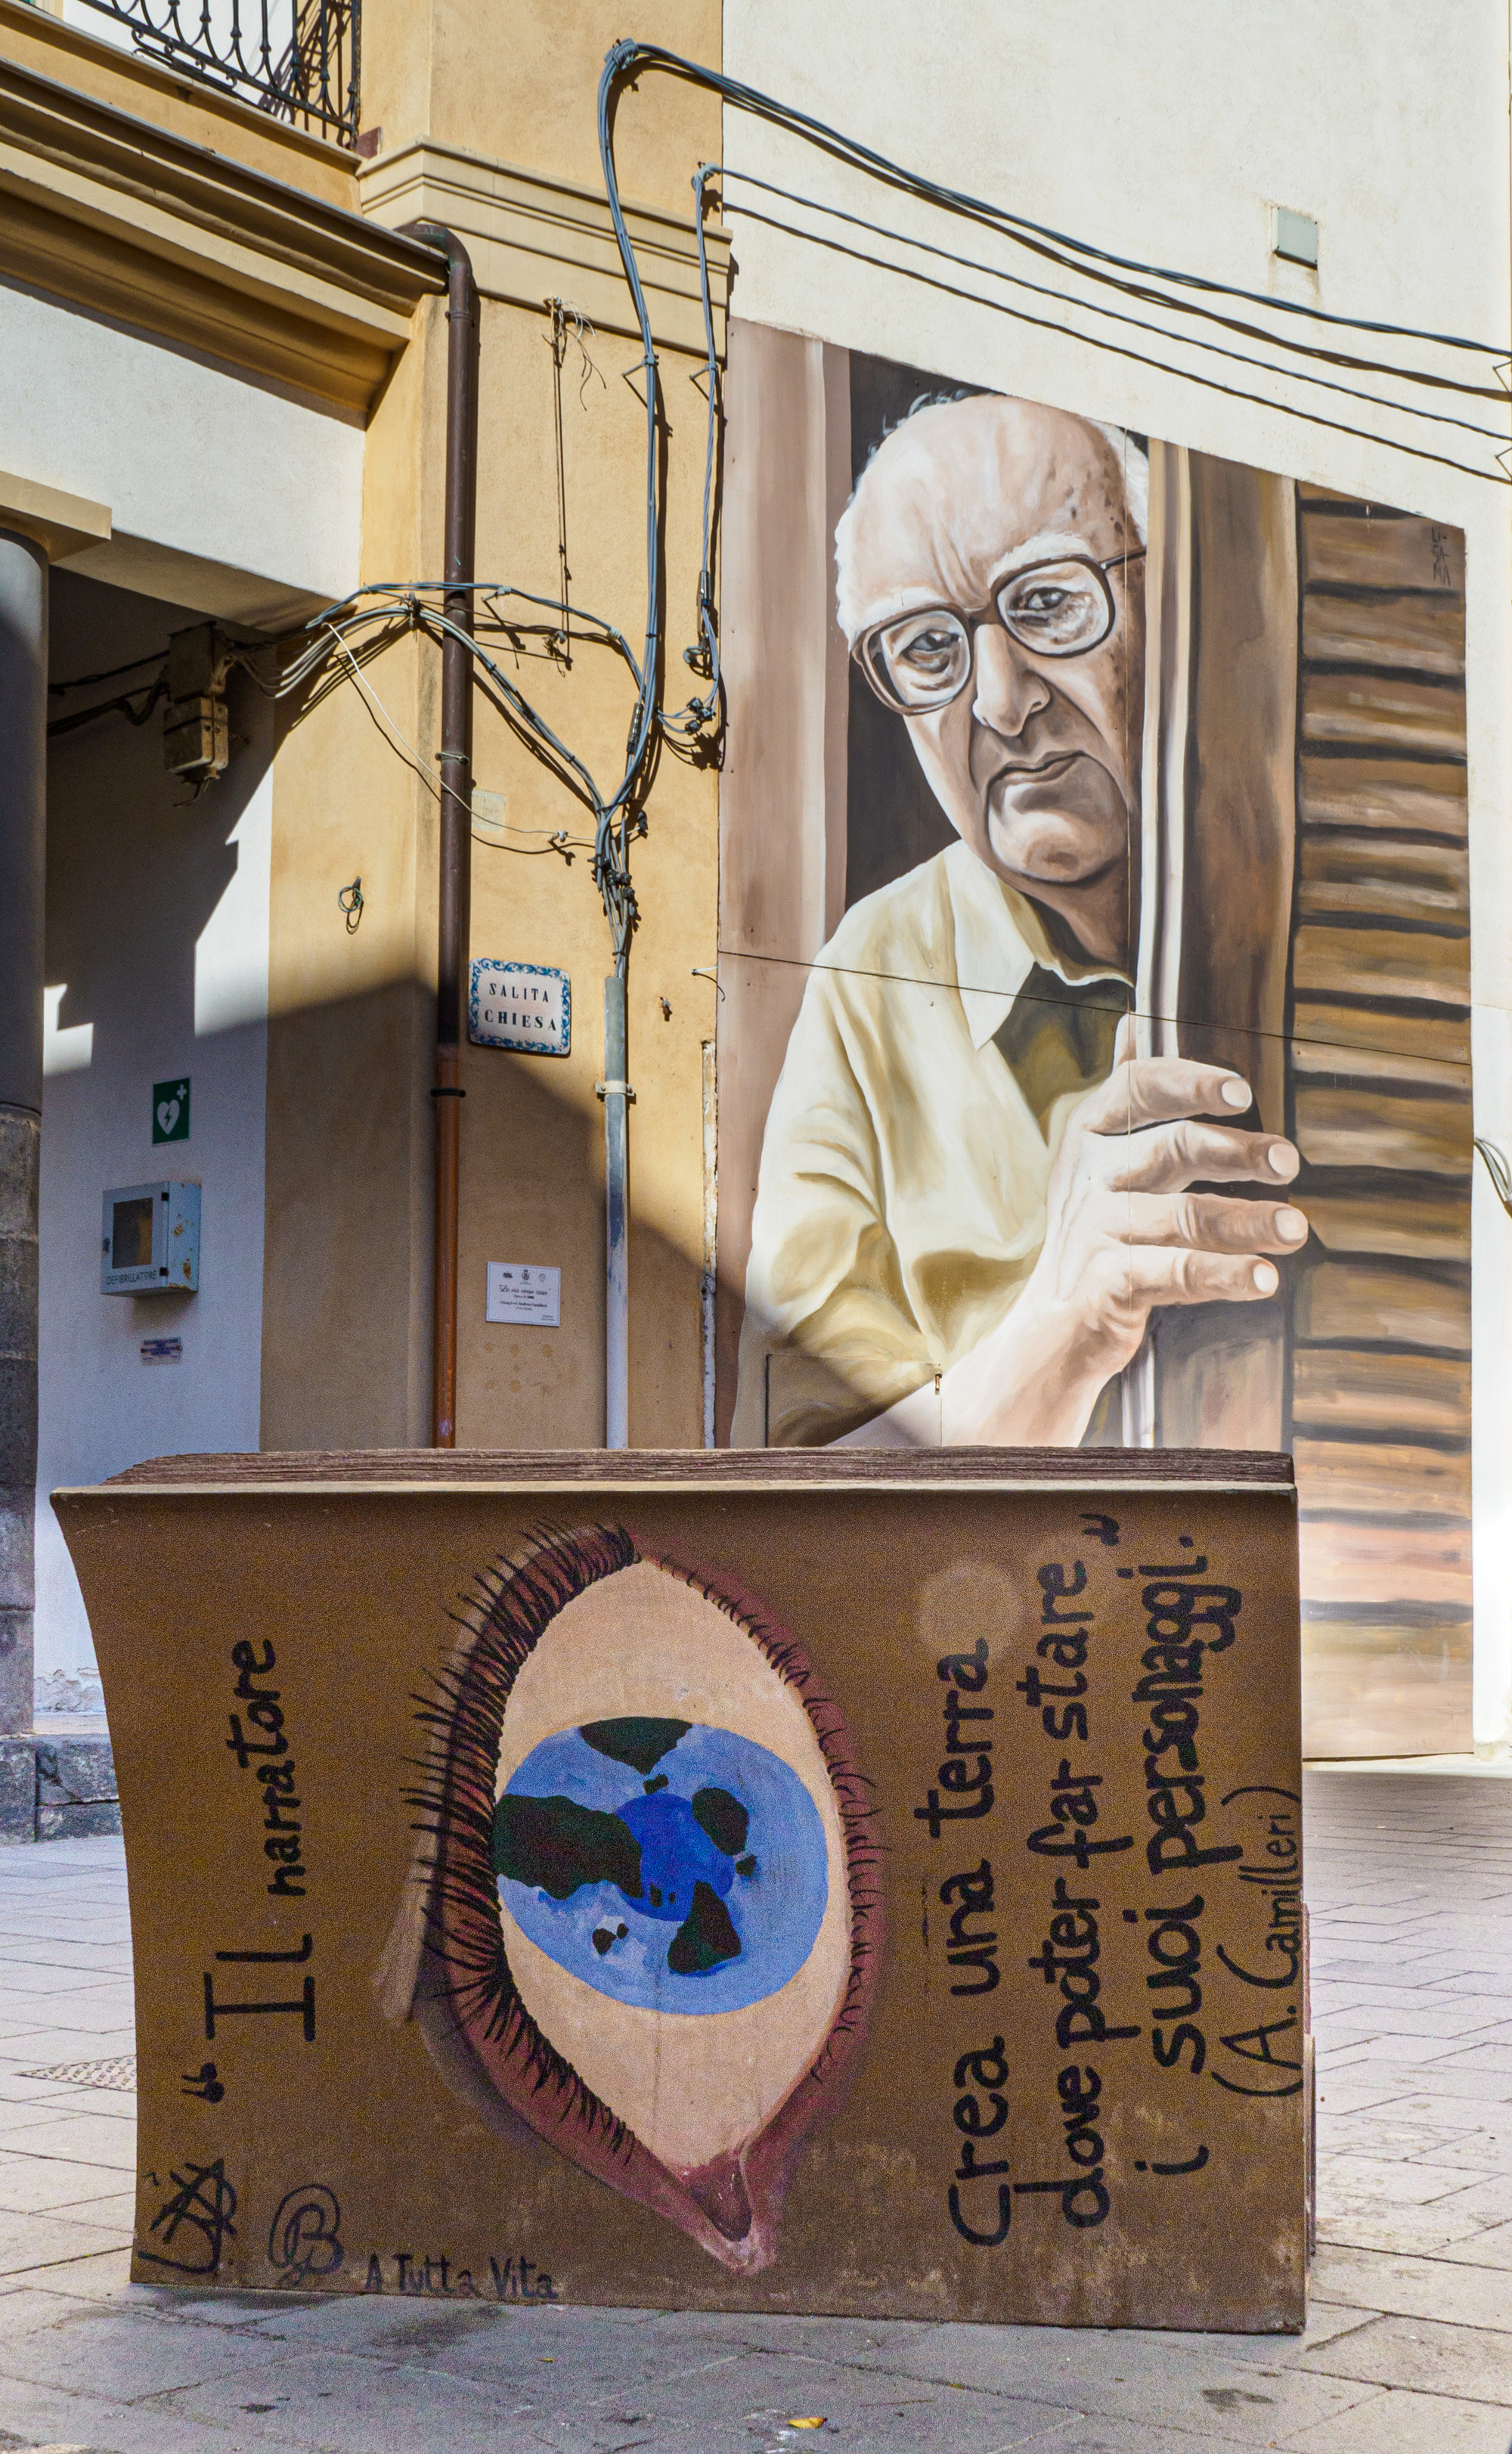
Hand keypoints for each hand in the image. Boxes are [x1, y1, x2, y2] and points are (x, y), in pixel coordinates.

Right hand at [942, 1015, 1305, 1443]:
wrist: (1054, 1325)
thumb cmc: (1097, 1230)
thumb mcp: (1099, 1158)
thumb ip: (1125, 1096)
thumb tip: (1135, 1021)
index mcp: (1091, 1135)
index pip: (1138, 1087)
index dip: (1190, 1083)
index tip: (1242, 1094)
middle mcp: (1089, 1178)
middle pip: (1171, 1149)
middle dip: (1236, 1153)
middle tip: (1288, 1161)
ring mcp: (1097, 1232)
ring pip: (1183, 1217)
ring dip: (1247, 1221)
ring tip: (1296, 1228)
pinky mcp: (1109, 1285)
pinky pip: (1177, 1274)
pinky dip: (1225, 1276)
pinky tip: (1264, 1278)